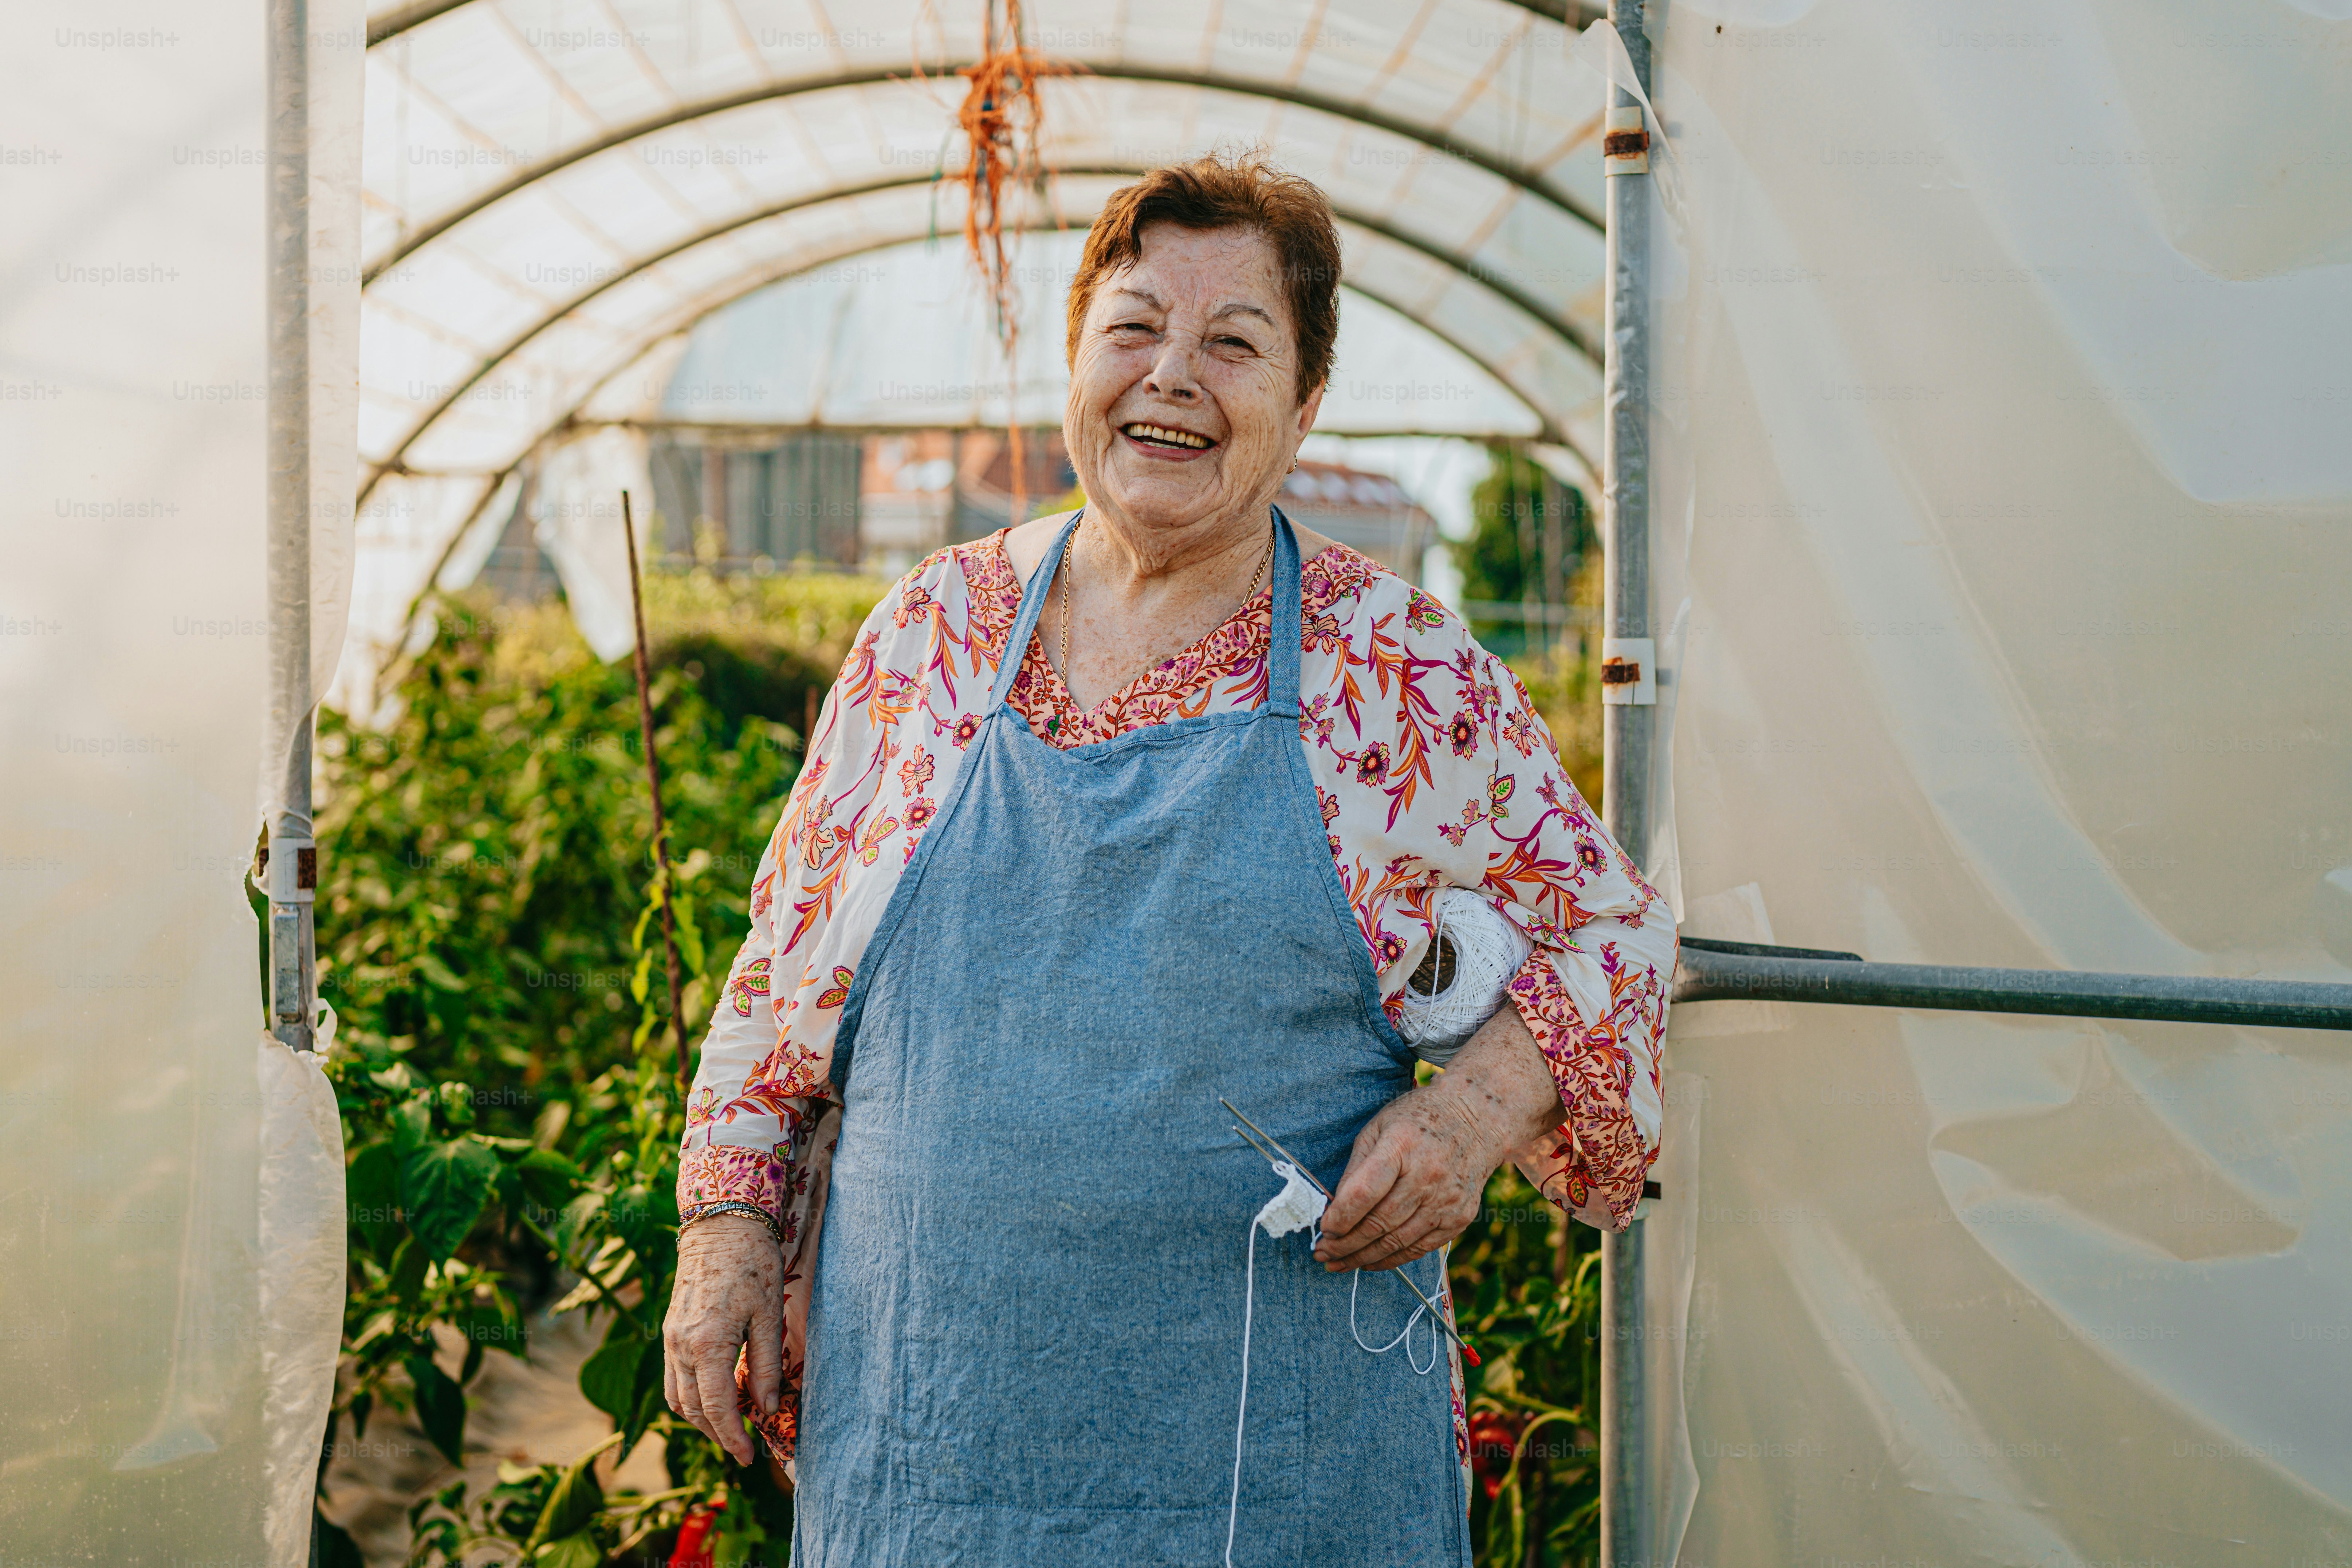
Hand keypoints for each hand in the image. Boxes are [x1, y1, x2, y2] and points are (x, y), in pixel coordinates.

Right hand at [662, 1214, 782, 1463]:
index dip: (732, 1437)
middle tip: (744, 1448)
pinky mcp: (669, 1331)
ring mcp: (670, 1338)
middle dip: (717, 1434)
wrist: (721, 1224)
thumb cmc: (753, 1264)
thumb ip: (766, 1366)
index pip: (715, 1407)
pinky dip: (690, 1396)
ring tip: (730, 1427)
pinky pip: (673, 1377)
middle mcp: (680, 1346)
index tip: (748, 1457)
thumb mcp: (769, 1315)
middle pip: (692, 1409)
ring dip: (700, 1419)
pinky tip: (714, 1396)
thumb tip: (767, 1409)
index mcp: (707, 1344)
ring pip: (677, 1397)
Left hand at [1314, 1005, 1564, 1272]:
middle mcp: (1428, 1175)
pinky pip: (1420, 1249)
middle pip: (1379, 1222)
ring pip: (1397, 1242)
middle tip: (1322, 1253)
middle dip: (1344, 1244)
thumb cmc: (1418, 1120)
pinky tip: (1370, 1261)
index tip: (1322, 1229)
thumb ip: (1356, 1168)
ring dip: (1363, 1257)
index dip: (1340, 1217)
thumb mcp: (1379, 1128)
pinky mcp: (1459, 1218)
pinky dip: (1392, 1259)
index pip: (1364, 1193)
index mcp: (1402, 1146)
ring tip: (1339, 1263)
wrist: (1477, 1119)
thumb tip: (1333, 1209)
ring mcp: (1447, 1200)